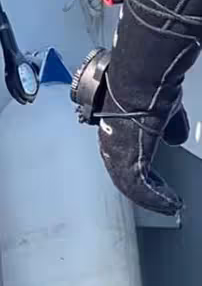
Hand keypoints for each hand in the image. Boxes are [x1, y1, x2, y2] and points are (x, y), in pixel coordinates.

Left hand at [98, 67, 192, 215]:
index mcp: (114, 127)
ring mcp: (116, 151)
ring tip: (169, 204)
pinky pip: (139, 188)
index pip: (121, 156)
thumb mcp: (162, 110)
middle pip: (123, 174)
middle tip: (162, 200)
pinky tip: (170, 202)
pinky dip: (155, 199)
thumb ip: (167, 127)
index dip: (138, 171)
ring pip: (130, 184)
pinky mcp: (127, 159)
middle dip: (144, 190)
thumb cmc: (148, 87)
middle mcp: (110, 140)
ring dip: (151, 198)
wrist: (142, 80)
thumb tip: (175, 138)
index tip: (155, 182)